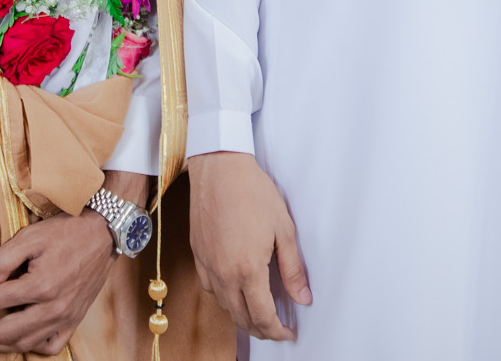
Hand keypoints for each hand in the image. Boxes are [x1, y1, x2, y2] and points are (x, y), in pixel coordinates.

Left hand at [0, 171, 151, 354]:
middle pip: (5, 332)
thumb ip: (2, 260)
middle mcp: (53, 308)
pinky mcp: (74, 320)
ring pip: (24, 344)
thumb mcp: (30, 236)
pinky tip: (19, 339)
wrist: (103, 234)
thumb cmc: (67, 232)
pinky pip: (50, 346)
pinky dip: (32, 347)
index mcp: (40, 286)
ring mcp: (65, 318)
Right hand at [186, 151, 309, 341]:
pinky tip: (236, 291)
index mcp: (247, 269)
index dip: (277, 331)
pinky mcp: (197, 255)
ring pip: (224, 306)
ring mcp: (207, 265)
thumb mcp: (283, 229)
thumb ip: (292, 269)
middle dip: (261, 330)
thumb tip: (302, 298)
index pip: (263, 317)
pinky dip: (225, 298)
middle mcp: (223, 273)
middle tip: (277, 329)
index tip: (288, 333)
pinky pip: (210, 288)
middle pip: (241, 318)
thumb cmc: (252, 191)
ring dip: (242, 316)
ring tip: (260, 313)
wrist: (219, 167)